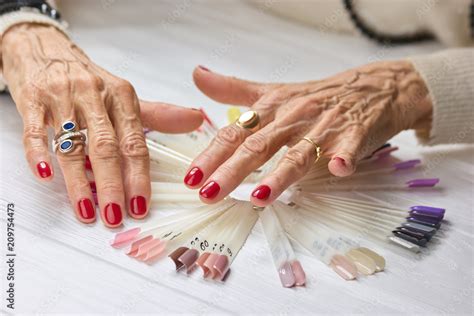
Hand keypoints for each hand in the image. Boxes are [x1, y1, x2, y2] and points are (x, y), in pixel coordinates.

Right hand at [1, 23, 202, 225]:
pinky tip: (46, 176)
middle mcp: (94, 95)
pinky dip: (39, 155)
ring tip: (87, 210)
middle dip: (112, 185)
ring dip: (79, 182)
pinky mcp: (32, 99)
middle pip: (106, 147)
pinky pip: (35, 131)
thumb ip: (159, 114)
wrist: (43, 47)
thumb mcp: (123, 94)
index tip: (141, 204)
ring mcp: (62, 97)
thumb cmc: (88, 77)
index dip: (139, 176)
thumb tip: (196, 119)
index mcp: (121, 96)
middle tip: (116, 215)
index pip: (134, 142)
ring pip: (72, 144)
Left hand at [184, 63, 432, 205]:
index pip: (235, 133)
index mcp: (271, 109)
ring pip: (298, 152)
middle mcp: (292, 118)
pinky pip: (348, 147)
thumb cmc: (316, 95)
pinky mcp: (353, 134)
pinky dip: (343, 158)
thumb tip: (197, 76)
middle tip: (209, 194)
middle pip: (258, 145)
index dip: (212, 154)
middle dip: (232, 171)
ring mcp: (323, 127)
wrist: (370, 87)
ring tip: (260, 196)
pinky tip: (337, 169)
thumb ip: (233, 89)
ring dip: (279, 174)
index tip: (192, 177)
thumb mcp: (273, 90)